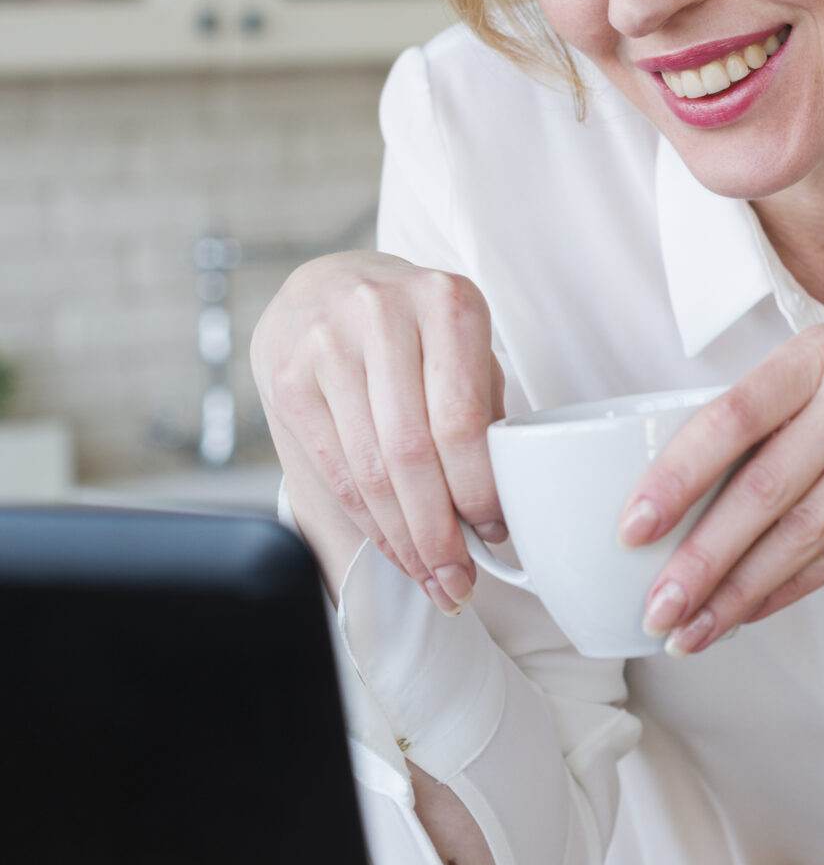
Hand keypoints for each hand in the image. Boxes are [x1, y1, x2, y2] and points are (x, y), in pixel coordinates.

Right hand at [251, 252, 507, 614]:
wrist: (327, 284)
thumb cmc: (413, 326)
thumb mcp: (462, 343)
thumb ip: (483, 411)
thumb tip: (491, 513)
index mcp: (447, 303)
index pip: (461, 419)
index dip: (476, 490)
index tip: (493, 532)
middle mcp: (383, 314)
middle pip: (411, 452)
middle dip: (437, 532)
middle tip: (458, 579)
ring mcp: (326, 344)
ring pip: (368, 470)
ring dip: (402, 538)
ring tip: (430, 576)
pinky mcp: (288, 378)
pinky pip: (334, 470)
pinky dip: (368, 520)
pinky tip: (391, 544)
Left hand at [619, 304, 823, 654]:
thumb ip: (784, 408)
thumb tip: (690, 484)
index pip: (733, 415)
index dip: (677, 475)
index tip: (632, 527)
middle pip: (766, 490)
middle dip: (703, 558)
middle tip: (656, 607)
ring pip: (807, 531)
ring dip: (743, 589)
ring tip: (693, 628)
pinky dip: (797, 585)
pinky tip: (756, 609)